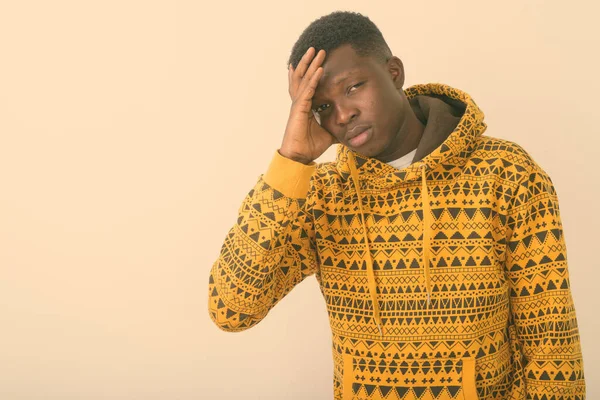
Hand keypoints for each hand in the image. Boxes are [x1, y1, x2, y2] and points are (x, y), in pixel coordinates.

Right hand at [280, 47, 338, 163]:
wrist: (300, 156)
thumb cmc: (310, 146)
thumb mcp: (329, 133)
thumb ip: (337, 127)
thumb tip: (352, 128)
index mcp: (305, 106)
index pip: (308, 84)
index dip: (312, 72)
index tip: (319, 60)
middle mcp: (299, 102)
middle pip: (304, 76)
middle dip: (311, 62)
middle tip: (318, 48)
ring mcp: (298, 105)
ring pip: (303, 79)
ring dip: (310, 64)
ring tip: (316, 51)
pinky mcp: (298, 109)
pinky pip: (307, 91)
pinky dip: (313, 80)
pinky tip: (319, 70)